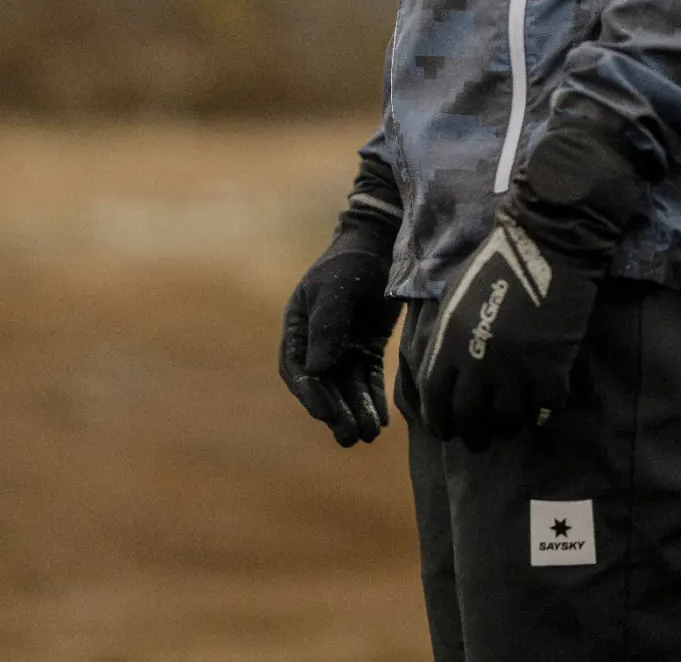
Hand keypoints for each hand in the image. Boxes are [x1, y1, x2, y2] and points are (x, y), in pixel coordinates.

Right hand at [279, 160, 402, 446]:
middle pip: (323, 385)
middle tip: (351, 436)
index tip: (325, 413)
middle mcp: (317, 341)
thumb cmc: (353, 260)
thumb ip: (327, 325)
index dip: (310, 394)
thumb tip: (316, 370)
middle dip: (336, 412)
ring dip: (356, 411)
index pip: (297, 369)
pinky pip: (367, 379)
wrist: (384, 243)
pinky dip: (373, 400)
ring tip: (369, 434)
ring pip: (346, 387)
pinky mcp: (367, 347)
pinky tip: (382, 420)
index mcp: (298, 326)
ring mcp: (343, 346)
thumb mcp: (337, 287)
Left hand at [415, 213, 600, 450]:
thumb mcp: (455, 294)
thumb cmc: (498, 261)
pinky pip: (544, 408)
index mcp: (449, 341)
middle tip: (480, 440)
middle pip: (469, 419)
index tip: (445, 430)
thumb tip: (443, 366)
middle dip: (473, 435)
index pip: (435, 399)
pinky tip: (542, 406)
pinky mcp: (550, 370)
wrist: (548, 244)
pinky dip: (542, 411)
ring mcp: (516, 369)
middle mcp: (478, 362)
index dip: (438, 421)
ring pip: (507, 419)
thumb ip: (446, 334)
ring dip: (508, 425)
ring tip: (512, 423)